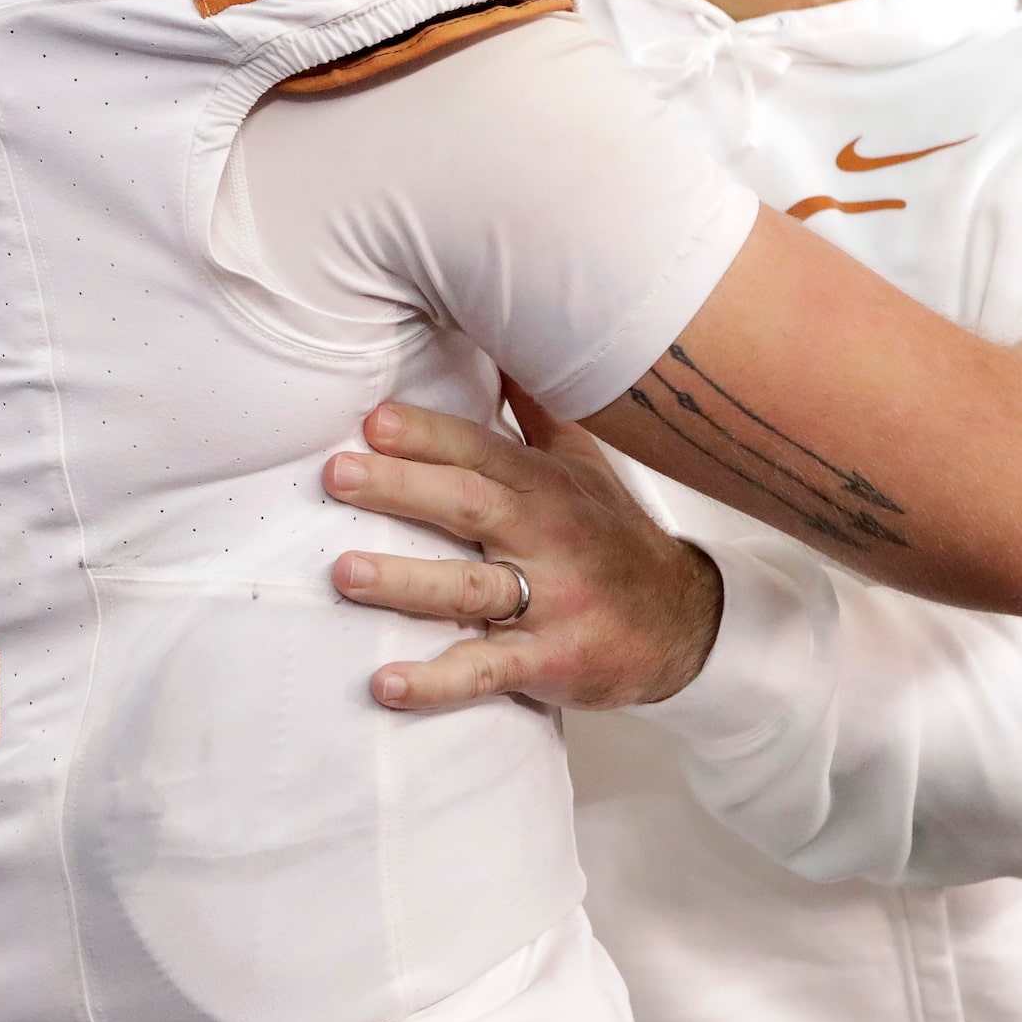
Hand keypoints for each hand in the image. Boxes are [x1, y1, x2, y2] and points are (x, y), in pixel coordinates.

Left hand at [323, 386, 723, 713]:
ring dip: (405, 581)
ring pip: (469, 587)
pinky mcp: (547, 661)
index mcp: (545, 485)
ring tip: (345, 571)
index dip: (429, 434)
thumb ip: (533, 408)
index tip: (375, 420)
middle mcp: (544, 536)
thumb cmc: (612, 535)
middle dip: (401, 487)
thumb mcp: (581, 462)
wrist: (683, 622)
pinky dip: (436, 682)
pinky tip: (387, 684)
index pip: (480, 451)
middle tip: (338, 474)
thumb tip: (500, 337)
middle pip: (468, 505)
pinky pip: (486, 670)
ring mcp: (548, 601)